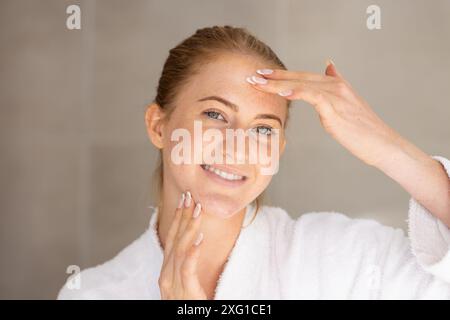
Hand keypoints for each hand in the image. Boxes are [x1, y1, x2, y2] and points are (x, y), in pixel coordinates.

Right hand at [158, 191, 206, 299]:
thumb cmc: (189, 305)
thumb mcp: (185, 282)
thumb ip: (185, 264)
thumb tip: (193, 242)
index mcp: (167, 272)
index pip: (172, 240)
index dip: (178, 219)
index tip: (184, 201)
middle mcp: (166, 276)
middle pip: (174, 240)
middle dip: (182, 217)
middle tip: (189, 196)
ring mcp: (173, 285)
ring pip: (181, 250)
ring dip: (189, 227)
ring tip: (198, 210)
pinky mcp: (185, 293)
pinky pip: (188, 269)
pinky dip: (193, 252)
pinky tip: (200, 238)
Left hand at [247, 60, 402, 166]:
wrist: (383, 144)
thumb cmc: (363, 130)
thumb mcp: (348, 104)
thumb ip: (335, 85)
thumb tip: (329, 67)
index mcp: (336, 85)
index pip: (303, 76)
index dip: (282, 75)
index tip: (263, 75)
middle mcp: (335, 85)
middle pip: (299, 77)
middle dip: (274, 76)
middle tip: (253, 75)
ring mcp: (337, 95)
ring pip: (301, 84)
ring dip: (277, 83)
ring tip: (258, 83)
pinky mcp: (336, 108)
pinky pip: (313, 95)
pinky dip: (297, 91)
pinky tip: (283, 91)